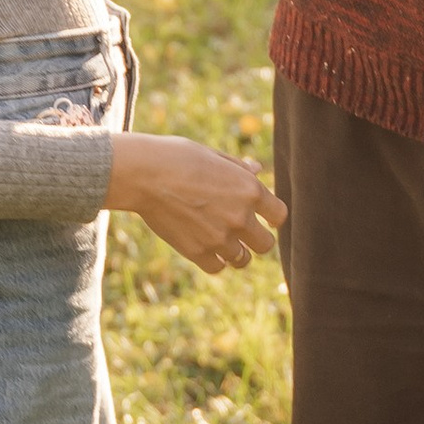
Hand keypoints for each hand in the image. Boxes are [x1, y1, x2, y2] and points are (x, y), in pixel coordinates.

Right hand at [107, 132, 287, 274]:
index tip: (263, 218)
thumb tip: (257, 169)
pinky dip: (214, 261)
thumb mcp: (212, 155)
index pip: (279, 215)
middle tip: (241, 232)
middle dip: (256, 239)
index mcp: (249, 190)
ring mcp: (220, 238)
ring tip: (218, 238)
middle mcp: (240, 217)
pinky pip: (218, 268)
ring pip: (242, 259)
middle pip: (266, 244)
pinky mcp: (198, 252)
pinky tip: (204, 247)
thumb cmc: (176, 157)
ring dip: (234, 251)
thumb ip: (238, 168)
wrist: (143, 175)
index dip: (272, 217)